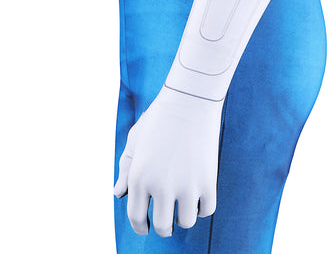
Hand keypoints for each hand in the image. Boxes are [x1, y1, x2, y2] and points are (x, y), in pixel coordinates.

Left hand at [114, 86, 222, 236]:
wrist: (189, 100)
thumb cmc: (159, 119)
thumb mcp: (135, 140)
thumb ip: (125, 169)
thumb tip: (119, 194)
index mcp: (138, 177)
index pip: (136, 217)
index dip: (141, 227)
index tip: (146, 227)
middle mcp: (160, 186)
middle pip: (162, 226)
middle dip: (163, 228)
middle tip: (166, 222)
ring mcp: (186, 185)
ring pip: (186, 222)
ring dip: (183, 217)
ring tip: (183, 206)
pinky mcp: (208, 180)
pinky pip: (206, 210)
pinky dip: (201, 207)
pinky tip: (197, 197)